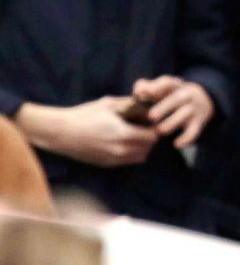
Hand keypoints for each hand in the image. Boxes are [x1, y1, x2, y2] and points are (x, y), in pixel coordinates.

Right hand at [17, 98, 160, 166]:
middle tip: (145, 126)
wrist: (59, 132)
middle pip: (149, 148)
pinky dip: (132, 153)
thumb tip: (146, 101)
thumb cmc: (83, 115)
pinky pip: (128, 161)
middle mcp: (121, 150)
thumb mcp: (109, 104)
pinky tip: (124, 142)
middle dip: (150, 137)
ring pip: (140, 157)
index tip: (151, 120)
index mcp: (124, 134)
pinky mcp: (106, 164)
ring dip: (143, 147)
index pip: (153, 136)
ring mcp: (113, 159)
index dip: (155, 128)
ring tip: (136, 135)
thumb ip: (130, 104)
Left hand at [133, 76, 214, 148]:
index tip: (142, 93)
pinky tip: (176, 144)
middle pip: (176, 99)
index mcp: (174, 86)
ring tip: (160, 130)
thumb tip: (137, 92)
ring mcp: (193, 109)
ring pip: (184, 115)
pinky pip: (194, 131)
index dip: (156, 87)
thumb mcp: (162, 89)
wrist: (202, 100)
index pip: (167, 83)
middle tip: (151, 116)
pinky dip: (186, 138)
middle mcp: (186, 95)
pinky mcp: (198, 123)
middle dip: (164, 107)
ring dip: (172, 123)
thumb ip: (146, 87)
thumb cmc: (171, 96)